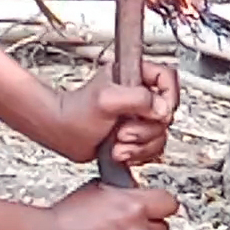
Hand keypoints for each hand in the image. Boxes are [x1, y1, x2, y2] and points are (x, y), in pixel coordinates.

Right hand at [34, 180, 179, 229]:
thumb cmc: (67, 218)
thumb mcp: (99, 188)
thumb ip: (125, 192)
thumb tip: (136, 192)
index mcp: (134, 207)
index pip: (169, 203)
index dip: (159, 203)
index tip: (154, 206)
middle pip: (163, 228)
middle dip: (148, 225)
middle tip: (128, 224)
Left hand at [46, 63, 179, 165]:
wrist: (62, 134)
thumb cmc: (74, 112)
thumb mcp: (107, 100)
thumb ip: (138, 99)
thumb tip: (162, 108)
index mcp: (133, 75)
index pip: (167, 79)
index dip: (168, 97)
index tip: (158, 113)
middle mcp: (138, 95)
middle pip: (165, 113)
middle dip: (145, 129)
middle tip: (123, 131)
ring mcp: (137, 116)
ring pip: (159, 133)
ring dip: (140, 144)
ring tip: (118, 142)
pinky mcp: (134, 135)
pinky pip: (151, 147)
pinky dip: (137, 153)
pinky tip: (119, 151)